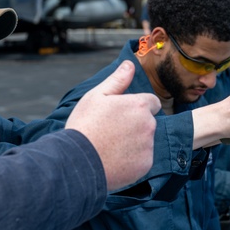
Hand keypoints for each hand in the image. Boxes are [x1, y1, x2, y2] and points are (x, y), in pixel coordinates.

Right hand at [66, 61, 159, 190]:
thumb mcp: (96, 96)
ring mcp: (148, 146)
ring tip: (110, 147)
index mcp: (138, 105)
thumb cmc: (84, 125)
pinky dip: (132, 160)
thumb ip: (117, 80)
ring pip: (145, 141)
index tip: (122, 115)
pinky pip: (142, 159)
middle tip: (111, 132)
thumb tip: (130, 64)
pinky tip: (114, 159)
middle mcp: (148, 125)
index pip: (152, 102)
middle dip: (135, 125)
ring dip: (134, 143)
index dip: (137, 107)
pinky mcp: (145, 165)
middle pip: (148, 122)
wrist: (77, 161)